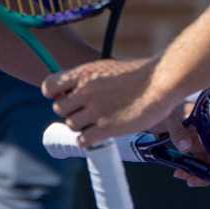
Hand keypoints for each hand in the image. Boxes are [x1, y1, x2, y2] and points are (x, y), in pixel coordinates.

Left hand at [42, 57, 178, 146]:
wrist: (160, 83)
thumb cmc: (140, 74)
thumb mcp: (108, 68)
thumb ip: (89, 79)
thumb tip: (77, 90)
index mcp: (84, 73)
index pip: (49, 86)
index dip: (54, 94)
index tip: (64, 97)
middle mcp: (85, 91)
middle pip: (59, 109)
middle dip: (71, 112)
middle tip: (86, 113)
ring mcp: (95, 110)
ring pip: (71, 125)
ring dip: (82, 126)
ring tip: (97, 123)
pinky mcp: (105, 128)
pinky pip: (83, 140)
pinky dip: (87, 140)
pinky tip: (98, 136)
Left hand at [164, 105, 209, 194]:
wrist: (152, 108)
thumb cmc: (166, 107)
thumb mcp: (171, 117)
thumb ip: (178, 132)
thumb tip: (186, 147)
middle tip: (196, 182)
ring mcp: (203, 141)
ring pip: (208, 164)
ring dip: (199, 175)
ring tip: (183, 177)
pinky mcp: (194, 147)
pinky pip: (198, 164)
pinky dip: (190, 171)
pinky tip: (179, 173)